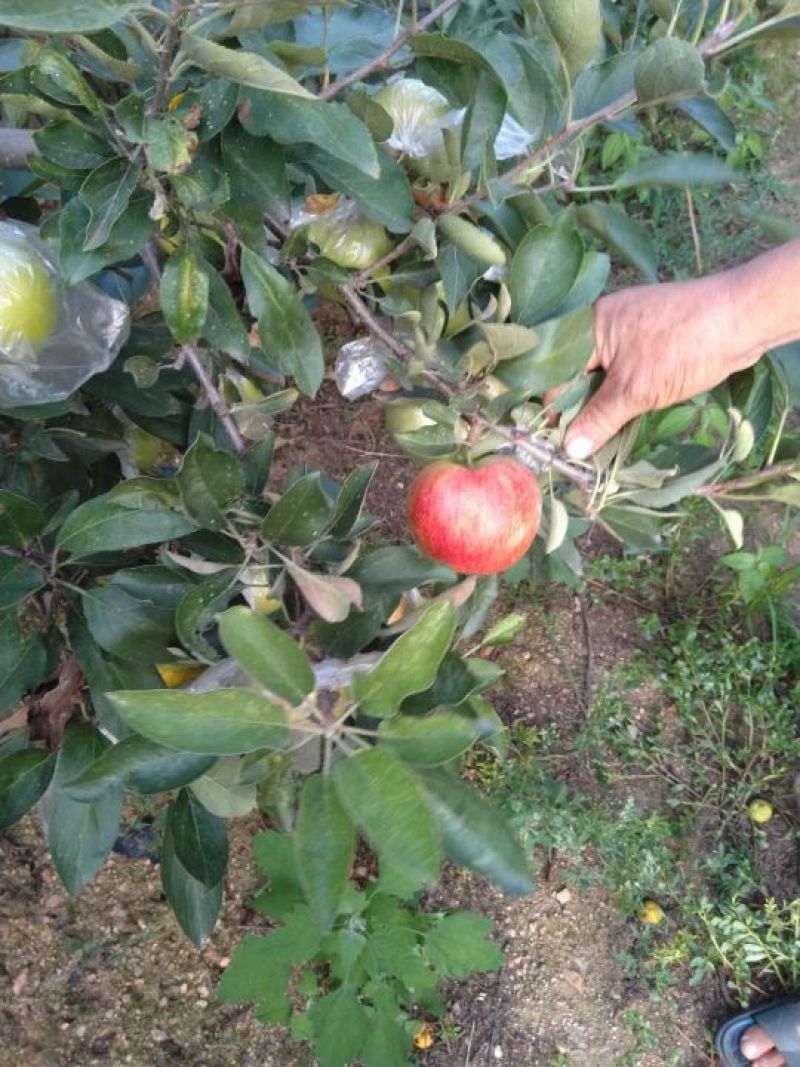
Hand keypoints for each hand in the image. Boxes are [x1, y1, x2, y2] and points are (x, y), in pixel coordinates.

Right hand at [563, 273, 761, 459]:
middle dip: (580, 410)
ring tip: (603, 440)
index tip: (560, 446)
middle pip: (578, 376)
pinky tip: (626, 418)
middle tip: (581, 449)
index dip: (557, 412)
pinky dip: (624, 396)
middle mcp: (603, 324)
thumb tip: (570, 449)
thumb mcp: (635, 390)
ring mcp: (629, 331)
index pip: (556, 375)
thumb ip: (599, 419)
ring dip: (604, 406)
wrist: (743, 320)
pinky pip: (625, 373)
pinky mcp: (652, 342)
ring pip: (603, 377)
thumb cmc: (682, 347)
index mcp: (588, 325)